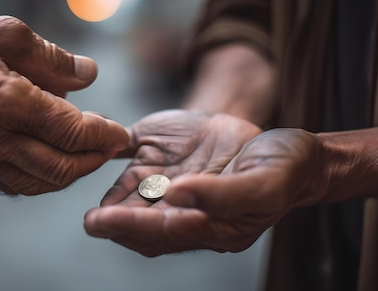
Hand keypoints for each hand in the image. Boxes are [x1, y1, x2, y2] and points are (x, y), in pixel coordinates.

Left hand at [85, 111, 322, 255]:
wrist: (285, 145)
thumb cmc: (281, 167)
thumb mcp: (264, 184)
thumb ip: (222, 196)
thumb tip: (177, 196)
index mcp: (213, 227)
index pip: (165, 232)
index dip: (134, 228)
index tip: (104, 223)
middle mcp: (188, 212)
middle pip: (143, 224)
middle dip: (116, 225)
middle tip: (92, 223)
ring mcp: (175, 187)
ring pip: (136, 201)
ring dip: (114, 206)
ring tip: (92, 212)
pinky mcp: (168, 162)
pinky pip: (136, 171)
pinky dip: (117, 170)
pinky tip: (102, 161)